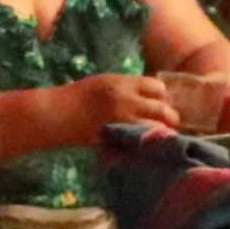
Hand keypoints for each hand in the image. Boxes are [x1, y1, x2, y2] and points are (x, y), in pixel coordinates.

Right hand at [48, 73, 185, 141]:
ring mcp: (122, 121)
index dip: (161, 96)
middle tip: (171, 123)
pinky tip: (147, 146)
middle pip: (162, 109)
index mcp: (123, 83)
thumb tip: (150, 96)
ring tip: (163, 137)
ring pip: (156, 128)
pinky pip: (140, 142)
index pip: (158, 87)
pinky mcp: (117, 138)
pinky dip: (146, 144)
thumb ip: (127, 88)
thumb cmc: (79, 95)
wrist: (58, 113)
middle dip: (170, 117)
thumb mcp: (105, 82)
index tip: (160, 102)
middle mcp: (127, 100)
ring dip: (162, 132)